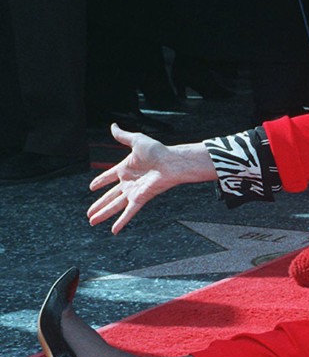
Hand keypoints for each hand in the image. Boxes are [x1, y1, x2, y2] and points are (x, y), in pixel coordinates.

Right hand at [88, 124, 214, 233]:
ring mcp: (134, 191)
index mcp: (126, 168)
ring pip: (115, 205)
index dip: (100, 181)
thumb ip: (122, 136)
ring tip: (91, 221)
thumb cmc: (158, 151)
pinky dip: (121, 221)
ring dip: (103, 214)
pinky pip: (129, 212)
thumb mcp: (136, 140)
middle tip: (88, 213)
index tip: (91, 187)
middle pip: (109, 196)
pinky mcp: (140, 198)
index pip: (109, 176)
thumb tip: (112, 125)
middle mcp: (128, 182)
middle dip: (98, 205)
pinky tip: (113, 231)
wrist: (171, 162)